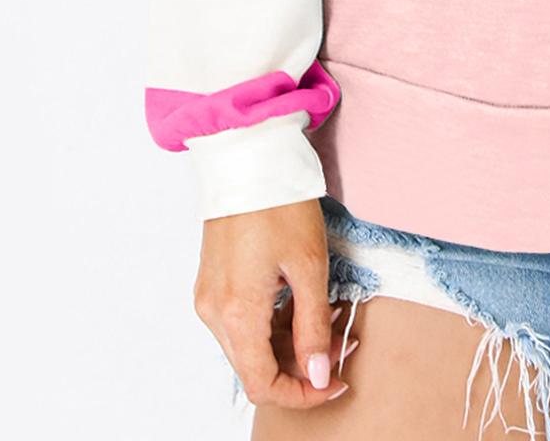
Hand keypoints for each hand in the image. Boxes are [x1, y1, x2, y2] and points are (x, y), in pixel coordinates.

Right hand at [194, 198, 350, 410]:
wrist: (247, 157)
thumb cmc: (279, 203)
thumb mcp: (309, 265)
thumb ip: (312, 326)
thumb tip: (318, 374)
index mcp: (236, 313)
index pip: (263, 385)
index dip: (301, 393)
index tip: (333, 381)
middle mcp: (214, 313)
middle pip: (255, 368)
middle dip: (301, 366)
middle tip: (340, 340)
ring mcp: (209, 297)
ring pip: (249, 346)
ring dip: (288, 344)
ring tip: (327, 316)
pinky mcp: (212, 282)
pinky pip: (241, 322)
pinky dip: (272, 323)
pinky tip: (300, 301)